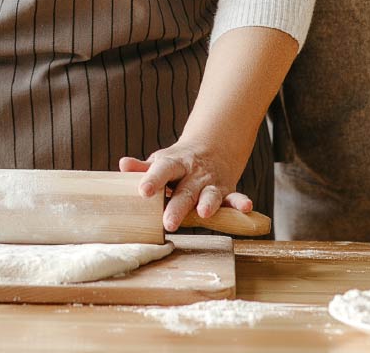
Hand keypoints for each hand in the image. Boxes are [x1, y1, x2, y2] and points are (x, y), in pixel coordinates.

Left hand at [119, 141, 253, 232]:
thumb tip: (122, 165)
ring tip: (203, 214)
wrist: (212, 147)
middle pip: (184, 190)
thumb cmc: (177, 162)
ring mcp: (211, 183)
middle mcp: (193, 174)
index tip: (143, 191)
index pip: (161, 170)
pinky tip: (246, 208)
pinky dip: (241, 203)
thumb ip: (143, 168)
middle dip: (177, 206)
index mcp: (174, 164)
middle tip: (168, 223)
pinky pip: (235, 197)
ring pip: (210, 194)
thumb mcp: (161, 161)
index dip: (152, 180)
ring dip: (208, 203)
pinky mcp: (226, 191)